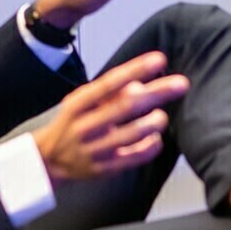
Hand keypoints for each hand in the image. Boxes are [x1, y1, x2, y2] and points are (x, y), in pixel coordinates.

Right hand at [31, 51, 188, 182]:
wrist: (48, 160)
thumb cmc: (74, 123)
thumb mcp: (83, 102)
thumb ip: (110, 92)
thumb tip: (141, 83)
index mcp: (78, 105)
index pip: (109, 82)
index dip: (136, 69)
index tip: (160, 59)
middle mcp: (84, 127)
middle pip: (126, 106)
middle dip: (157, 92)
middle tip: (181, 84)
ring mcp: (93, 150)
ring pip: (132, 134)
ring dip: (154, 122)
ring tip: (161, 116)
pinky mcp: (103, 170)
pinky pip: (133, 158)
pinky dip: (150, 147)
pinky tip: (155, 138)